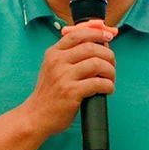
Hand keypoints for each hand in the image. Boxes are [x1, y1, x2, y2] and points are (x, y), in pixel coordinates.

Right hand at [23, 20, 117, 135]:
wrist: (36, 116)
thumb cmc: (49, 93)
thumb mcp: (53, 67)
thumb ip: (70, 55)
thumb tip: (100, 44)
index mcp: (54, 53)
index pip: (78, 34)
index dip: (97, 33)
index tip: (108, 36)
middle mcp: (57, 62)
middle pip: (91, 47)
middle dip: (108, 55)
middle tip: (112, 64)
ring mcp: (64, 76)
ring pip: (97, 64)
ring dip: (110, 71)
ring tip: (110, 78)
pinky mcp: (71, 92)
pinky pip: (98, 83)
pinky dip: (108, 85)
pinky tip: (108, 89)